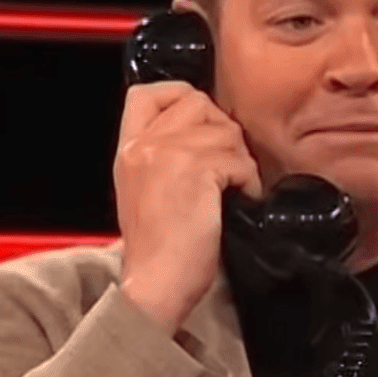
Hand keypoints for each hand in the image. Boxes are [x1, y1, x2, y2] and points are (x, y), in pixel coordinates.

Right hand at [115, 80, 261, 333]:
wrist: (156, 284)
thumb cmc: (159, 250)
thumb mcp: (146, 191)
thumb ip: (164, 157)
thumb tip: (209, 134)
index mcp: (129, 149)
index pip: (147, 93)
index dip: (183, 97)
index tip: (204, 126)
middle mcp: (144, 145)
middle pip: (198, 103)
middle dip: (223, 132)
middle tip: (227, 168)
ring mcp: (167, 155)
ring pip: (225, 131)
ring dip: (240, 162)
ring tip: (233, 191)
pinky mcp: (195, 171)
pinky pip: (239, 160)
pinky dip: (248, 182)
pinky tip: (239, 202)